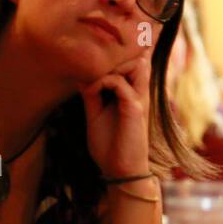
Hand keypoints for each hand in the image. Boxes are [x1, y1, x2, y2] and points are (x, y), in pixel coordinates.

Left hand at [80, 51, 151, 178]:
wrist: (119, 170)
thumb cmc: (110, 145)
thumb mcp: (95, 115)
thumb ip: (92, 94)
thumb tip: (82, 76)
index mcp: (133, 93)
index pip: (136, 61)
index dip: (121, 53)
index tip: (94, 56)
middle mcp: (140, 92)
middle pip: (139, 57)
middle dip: (116, 56)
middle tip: (92, 68)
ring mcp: (140, 99)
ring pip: (137, 64)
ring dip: (113, 66)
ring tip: (95, 78)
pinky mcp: (135, 109)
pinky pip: (120, 84)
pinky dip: (103, 82)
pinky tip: (90, 92)